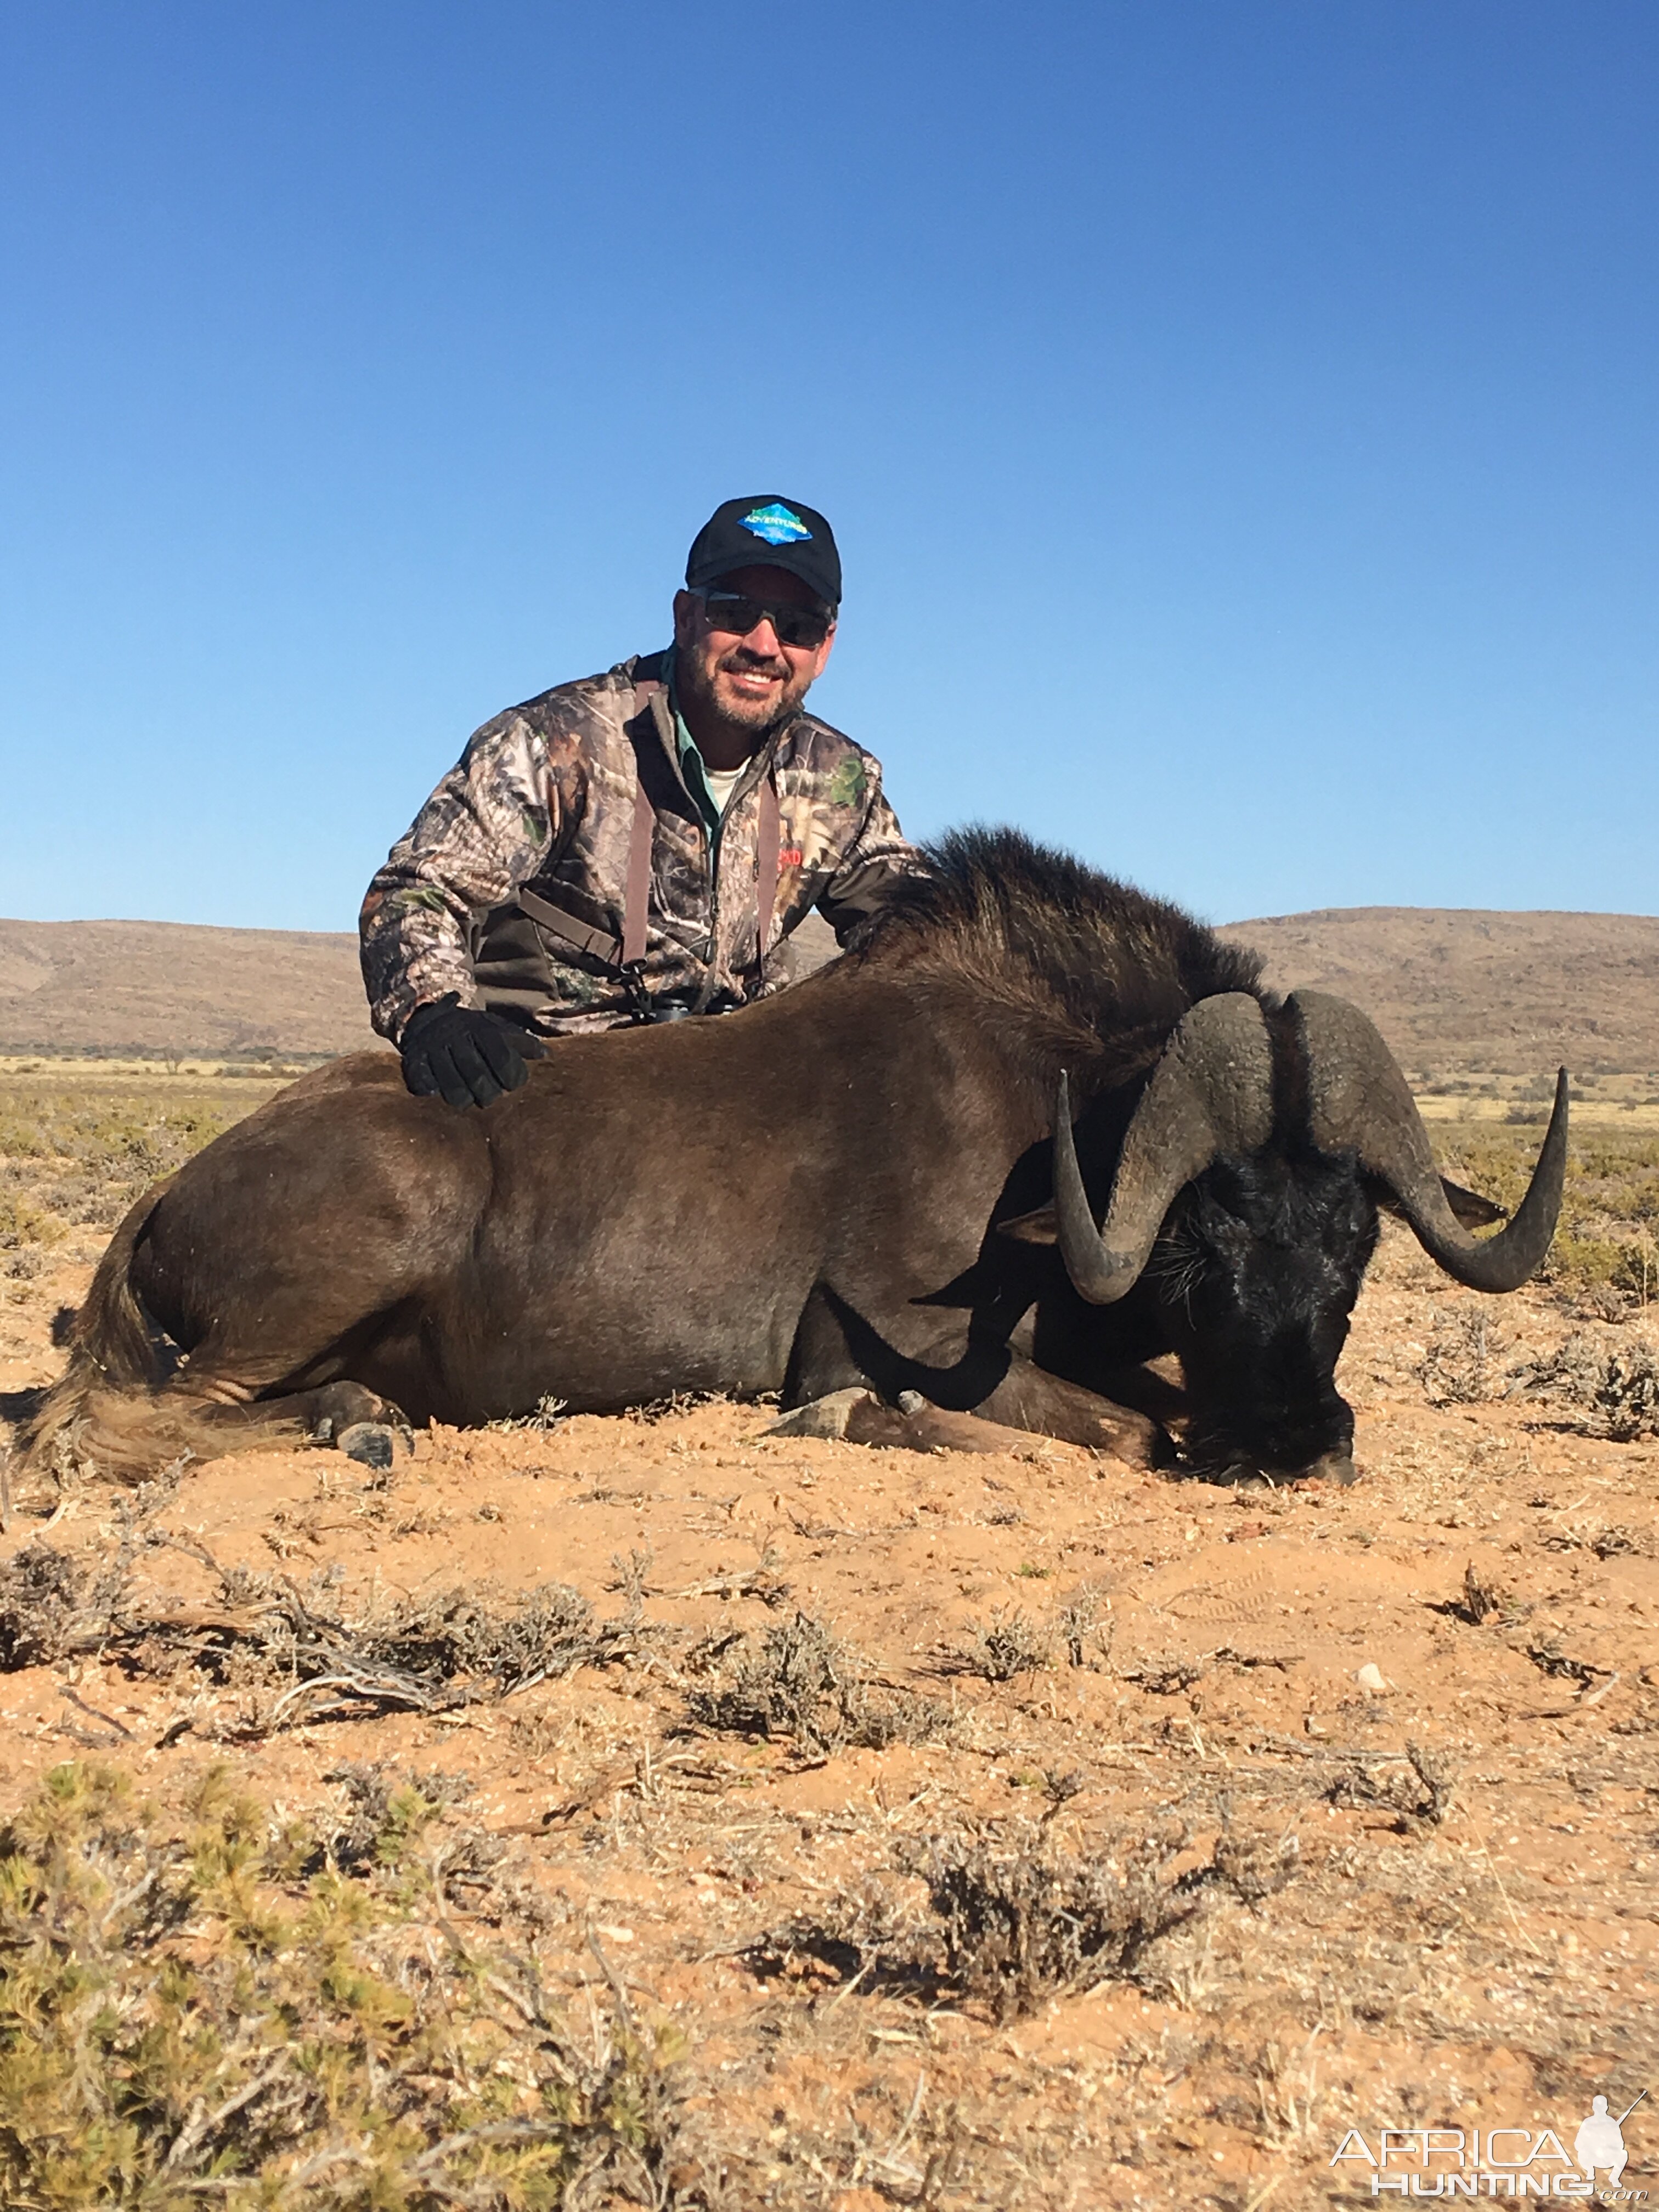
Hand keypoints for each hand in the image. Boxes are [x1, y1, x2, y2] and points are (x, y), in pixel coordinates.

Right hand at [399, 994, 544, 1108]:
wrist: (428, 1018)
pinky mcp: (414, 1060)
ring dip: (463, 1099)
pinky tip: (437, 1093)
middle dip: (488, 1094)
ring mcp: (434, 1049)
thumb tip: (547, 1055)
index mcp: (480, 1029)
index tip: (513, 1085)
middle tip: (490, 1096)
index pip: (502, 1057)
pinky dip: (431, 1091)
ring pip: (452, 1087)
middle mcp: (456, 1037)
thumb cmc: (472, 1031)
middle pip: (477, 1077)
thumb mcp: (497, 1029)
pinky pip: (422, 1083)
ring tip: (469, 1099)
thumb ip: (521, 1042)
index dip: (512, 1077)